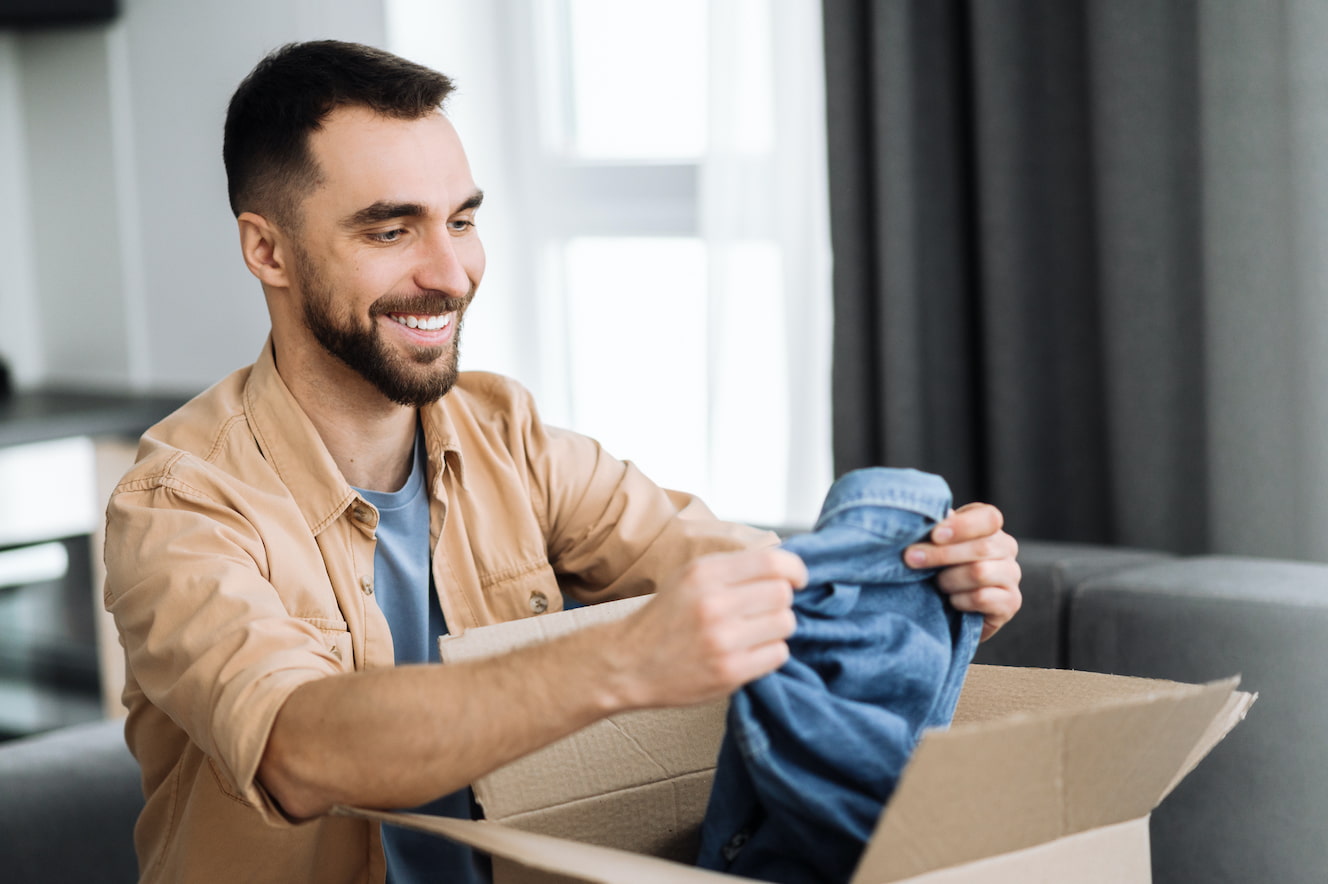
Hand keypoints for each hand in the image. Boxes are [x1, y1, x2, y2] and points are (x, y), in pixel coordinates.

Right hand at [611, 548, 807, 708]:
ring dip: (776, 628)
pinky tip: (748, 652)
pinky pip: (778, 654)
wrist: (627, 664)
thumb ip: (731, 569)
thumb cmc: (664, 619)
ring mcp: (722, 640)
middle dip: (779, 602)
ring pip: (785, 624)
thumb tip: (783, 566)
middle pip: (782, 594)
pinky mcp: (729, 672)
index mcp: (704, 573)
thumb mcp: (689, 577)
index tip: (797, 579)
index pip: (772, 562)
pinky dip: (770, 652)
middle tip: (762, 611)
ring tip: (753, 633)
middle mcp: (714, 603)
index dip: (795, 569)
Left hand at [904, 503, 1020, 640]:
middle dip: (941, 554)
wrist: (949, 610)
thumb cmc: (939, 567)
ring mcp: (1011, 575)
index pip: (988, 518)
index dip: (961, 526)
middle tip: (911, 558)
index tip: (934, 535)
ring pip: (979, 572)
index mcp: (989, 526)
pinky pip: (982, 598)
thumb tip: (936, 517)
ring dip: (948, 579)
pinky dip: (959, 600)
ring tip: (936, 584)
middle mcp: (1006, 547)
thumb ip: (938, 530)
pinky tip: (951, 601)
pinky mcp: (1010, 602)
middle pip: (981, 547)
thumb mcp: (935, 544)